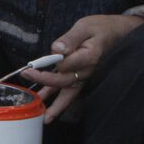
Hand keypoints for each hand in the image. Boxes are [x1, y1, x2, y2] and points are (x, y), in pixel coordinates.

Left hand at [21, 13, 143, 121]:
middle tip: (25, 74)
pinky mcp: (82, 79)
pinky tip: (46, 109)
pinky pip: (69, 91)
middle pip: (64, 81)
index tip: (36, 61)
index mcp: (89, 57)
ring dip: (55, 105)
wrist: (118, 33)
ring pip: (68, 92)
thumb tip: (57, 50)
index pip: (65, 65)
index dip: (51, 61)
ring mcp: (86, 77)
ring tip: (43, 117)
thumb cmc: (101, 28)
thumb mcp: (85, 26)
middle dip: (44, 80)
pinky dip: (58, 101)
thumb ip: (70, 38)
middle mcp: (88, 71)